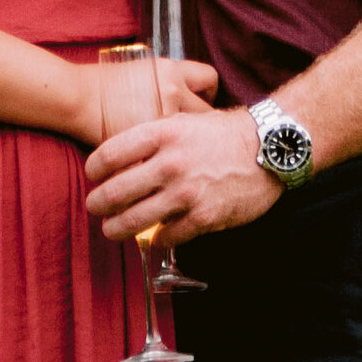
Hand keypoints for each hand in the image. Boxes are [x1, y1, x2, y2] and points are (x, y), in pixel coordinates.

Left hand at [85, 92, 279, 245]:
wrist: (269, 148)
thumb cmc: (225, 133)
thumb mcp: (186, 122)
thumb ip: (155, 138)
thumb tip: (127, 159)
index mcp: (163, 134)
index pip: (110, 154)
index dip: (94, 168)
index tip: (92, 176)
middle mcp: (170, 163)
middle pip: (116, 192)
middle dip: (98, 204)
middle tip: (95, 208)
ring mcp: (186, 192)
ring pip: (135, 220)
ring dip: (117, 228)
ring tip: (111, 229)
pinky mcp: (203, 217)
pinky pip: (167, 236)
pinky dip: (156, 239)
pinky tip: (153, 236)